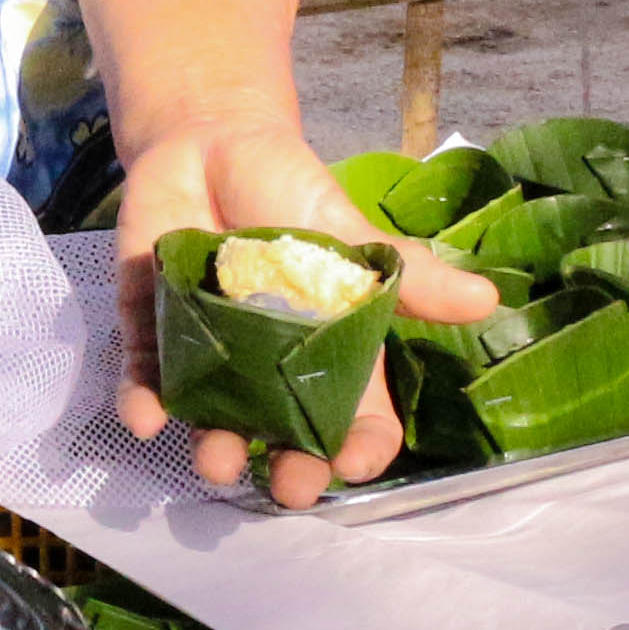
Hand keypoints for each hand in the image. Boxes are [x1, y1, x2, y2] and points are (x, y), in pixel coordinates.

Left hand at [110, 121, 496, 508]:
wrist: (208, 140)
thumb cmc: (291, 190)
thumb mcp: (349, 229)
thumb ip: (405, 272)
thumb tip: (487, 298)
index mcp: (328, 348)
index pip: (354, 417)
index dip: (359, 447)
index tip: (355, 462)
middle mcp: (269, 365)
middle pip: (284, 434)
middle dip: (287, 468)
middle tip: (287, 489)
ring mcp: (210, 350)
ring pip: (212, 416)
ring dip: (212, 444)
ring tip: (215, 461)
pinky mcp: (154, 325)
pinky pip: (146, 372)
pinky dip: (141, 397)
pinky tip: (143, 418)